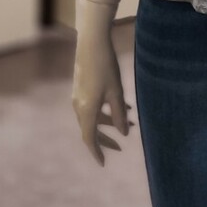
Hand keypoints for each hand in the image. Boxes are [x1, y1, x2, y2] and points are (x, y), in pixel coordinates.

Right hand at [72, 1, 134, 165]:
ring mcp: (78, 96)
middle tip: (120, 147)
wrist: (91, 43)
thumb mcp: (116, 92)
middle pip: (90, 129)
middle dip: (105, 138)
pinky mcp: (81, 87)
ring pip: (93, 116)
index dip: (97, 152)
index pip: (89, 138)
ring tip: (128, 123)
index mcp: (86, 110)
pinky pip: (92, 106)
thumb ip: (119, 114)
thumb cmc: (106, 67)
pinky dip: (105, 110)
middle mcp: (78, 106)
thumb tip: (123, 133)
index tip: (103, 163)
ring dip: (108, 122)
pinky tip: (123, 106)